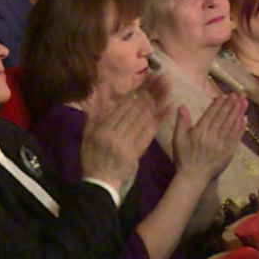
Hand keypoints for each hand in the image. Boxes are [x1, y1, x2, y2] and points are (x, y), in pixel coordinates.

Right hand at [80, 74, 172, 188]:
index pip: (123, 105)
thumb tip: (100, 90)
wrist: (100, 182)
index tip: (150, 78)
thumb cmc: (92, 156)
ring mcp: (128, 141)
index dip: (138, 90)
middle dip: (151, 91)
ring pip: (145, 117)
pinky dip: (161, 119)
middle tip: (164, 77)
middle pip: (136, 108)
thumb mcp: (88, 133)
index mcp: (103, 126)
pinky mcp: (138, 150)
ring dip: (158, 100)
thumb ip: (95, 111)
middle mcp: (116, 132)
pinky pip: (151, 132)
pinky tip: (171, 108)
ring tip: (169, 86)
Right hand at [172, 94, 246, 184]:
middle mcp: (212, 136)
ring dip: (238, 112)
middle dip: (232, 105)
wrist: (193, 177)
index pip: (211, 114)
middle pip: (224, 117)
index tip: (226, 95)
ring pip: (232, 125)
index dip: (219, 104)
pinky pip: (236, 137)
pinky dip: (241, 127)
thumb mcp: (177, 139)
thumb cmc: (183, 157)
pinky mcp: (229, 151)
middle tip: (239, 94)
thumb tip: (182, 106)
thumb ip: (181, 123)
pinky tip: (244, 118)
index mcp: (199, 132)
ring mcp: (222, 144)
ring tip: (244, 102)